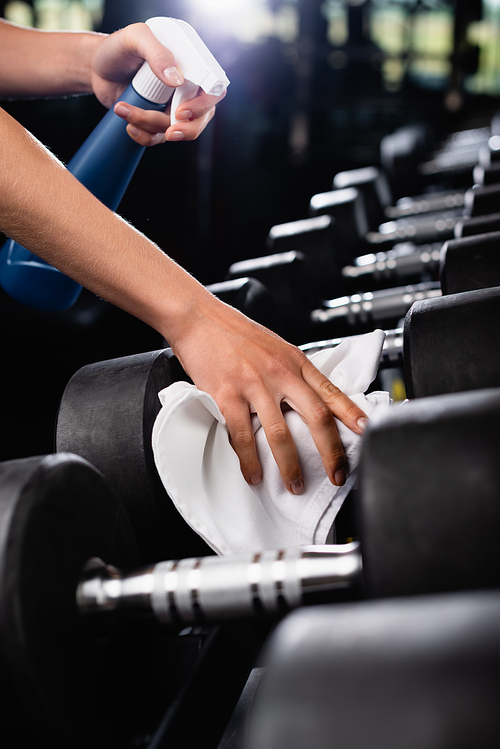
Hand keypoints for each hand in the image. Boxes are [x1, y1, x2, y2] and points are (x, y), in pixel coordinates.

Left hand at [89, 22, 225, 144]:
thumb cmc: (118, 49)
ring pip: (174, 131)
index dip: (204, 106)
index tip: (182, 112)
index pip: (212, 91)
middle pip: (200, 120)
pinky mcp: (156, 123)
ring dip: (149, 126)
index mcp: (190, 68)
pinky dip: (143, 137)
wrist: (96, 68)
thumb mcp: (136, 39)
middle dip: (185, 130)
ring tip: (123, 109)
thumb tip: (176, 80)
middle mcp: (185, 90)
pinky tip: (128, 125)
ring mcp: (171, 109)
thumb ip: (157, 53)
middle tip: (168, 132)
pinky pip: (157, 139)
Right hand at [170, 295, 368, 494]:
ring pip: (280, 434)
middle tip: (338, 475)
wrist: (198, 317)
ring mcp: (254, 384)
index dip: (352, 413)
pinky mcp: (227, 395)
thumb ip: (291, 372)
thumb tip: (304, 401)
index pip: (331, 391)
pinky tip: (254, 474)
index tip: (367, 431)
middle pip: (316, 417)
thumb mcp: (275, 346)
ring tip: (295, 485)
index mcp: (295, 360)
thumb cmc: (234, 332)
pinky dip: (250, 461)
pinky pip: (243, 435)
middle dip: (330, 452)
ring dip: (290, 466)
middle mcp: (280, 372)